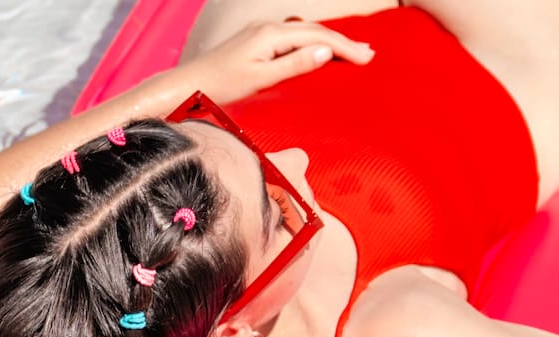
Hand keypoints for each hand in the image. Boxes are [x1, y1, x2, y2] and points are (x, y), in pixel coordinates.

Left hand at [177, 20, 374, 104]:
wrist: (189, 85)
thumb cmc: (222, 86)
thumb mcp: (262, 78)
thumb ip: (295, 64)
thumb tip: (326, 51)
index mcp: (271, 35)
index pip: (318, 37)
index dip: (345, 47)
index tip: (366, 58)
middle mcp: (267, 28)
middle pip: (314, 31)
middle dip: (343, 41)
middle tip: (369, 53)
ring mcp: (261, 33)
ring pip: (304, 32)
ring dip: (330, 40)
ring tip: (353, 50)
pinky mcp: (257, 41)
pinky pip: (293, 37)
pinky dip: (313, 42)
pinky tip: (320, 49)